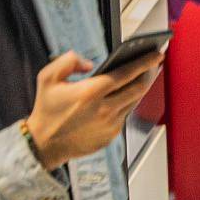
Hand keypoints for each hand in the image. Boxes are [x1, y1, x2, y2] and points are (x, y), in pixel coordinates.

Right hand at [23, 50, 164, 169]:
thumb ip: (68, 61)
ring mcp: (110, 124)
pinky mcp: (111, 135)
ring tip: (143, 77)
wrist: (44, 144)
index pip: (126, 74)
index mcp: (90, 92)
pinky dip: (127, 104)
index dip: (144, 63)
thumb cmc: (46, 109)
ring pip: (133, 102)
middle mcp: (104, 109)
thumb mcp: (47, 78)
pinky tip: (127, 95)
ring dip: (139, 89)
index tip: (156, 54)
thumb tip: (90, 64)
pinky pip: (125, 115)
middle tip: (153, 64)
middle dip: (148, 74)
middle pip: (138, 88)